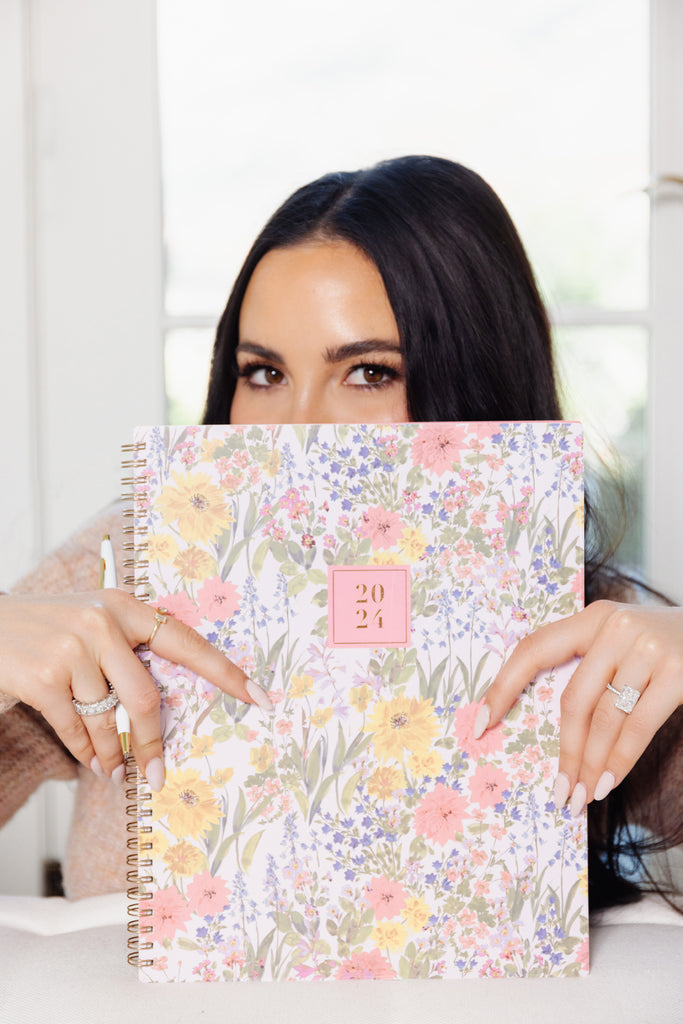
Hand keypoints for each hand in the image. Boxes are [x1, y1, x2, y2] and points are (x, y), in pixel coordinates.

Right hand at [0, 591, 271, 789]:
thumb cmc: (47, 628)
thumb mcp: (92, 620)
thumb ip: (130, 647)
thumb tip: (169, 703)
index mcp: (125, 606)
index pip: (186, 642)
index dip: (225, 673)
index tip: (259, 697)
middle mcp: (103, 622)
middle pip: (146, 697)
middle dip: (153, 743)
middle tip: (158, 775)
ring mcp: (71, 649)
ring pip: (108, 719)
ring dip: (114, 754)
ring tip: (116, 770)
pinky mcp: (43, 677)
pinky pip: (77, 730)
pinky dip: (87, 754)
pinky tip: (95, 764)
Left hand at [473, 601, 682, 815]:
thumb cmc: (668, 647)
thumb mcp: (626, 642)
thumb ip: (592, 666)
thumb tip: (557, 729)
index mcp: (593, 618)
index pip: (533, 649)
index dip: (503, 686)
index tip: (480, 721)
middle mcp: (615, 627)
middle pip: (572, 700)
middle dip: (564, 751)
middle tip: (559, 790)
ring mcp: (647, 648)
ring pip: (604, 719)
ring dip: (590, 766)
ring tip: (583, 796)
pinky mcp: (677, 671)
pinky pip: (637, 727)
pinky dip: (620, 761)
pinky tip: (608, 783)